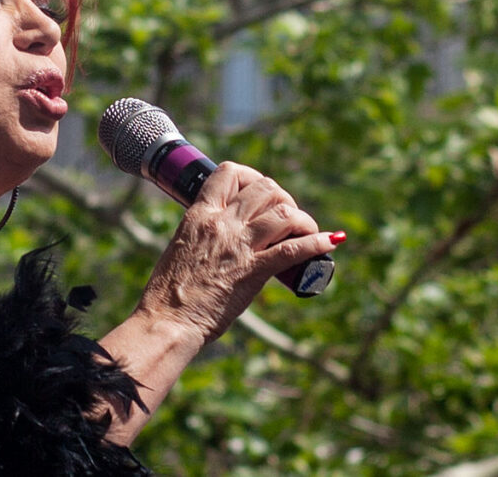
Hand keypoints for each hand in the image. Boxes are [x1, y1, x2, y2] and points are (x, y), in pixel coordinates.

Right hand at [135, 161, 340, 341]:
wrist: (166, 324)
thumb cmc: (167, 296)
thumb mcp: (181, 249)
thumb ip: (204, 236)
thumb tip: (223, 238)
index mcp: (199, 215)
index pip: (229, 173)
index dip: (252, 176)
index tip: (260, 192)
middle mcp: (222, 224)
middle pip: (266, 188)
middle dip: (282, 197)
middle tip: (287, 216)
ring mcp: (239, 246)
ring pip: (284, 212)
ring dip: (303, 219)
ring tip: (307, 230)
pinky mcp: (254, 271)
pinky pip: (294, 250)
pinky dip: (318, 243)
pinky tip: (331, 241)